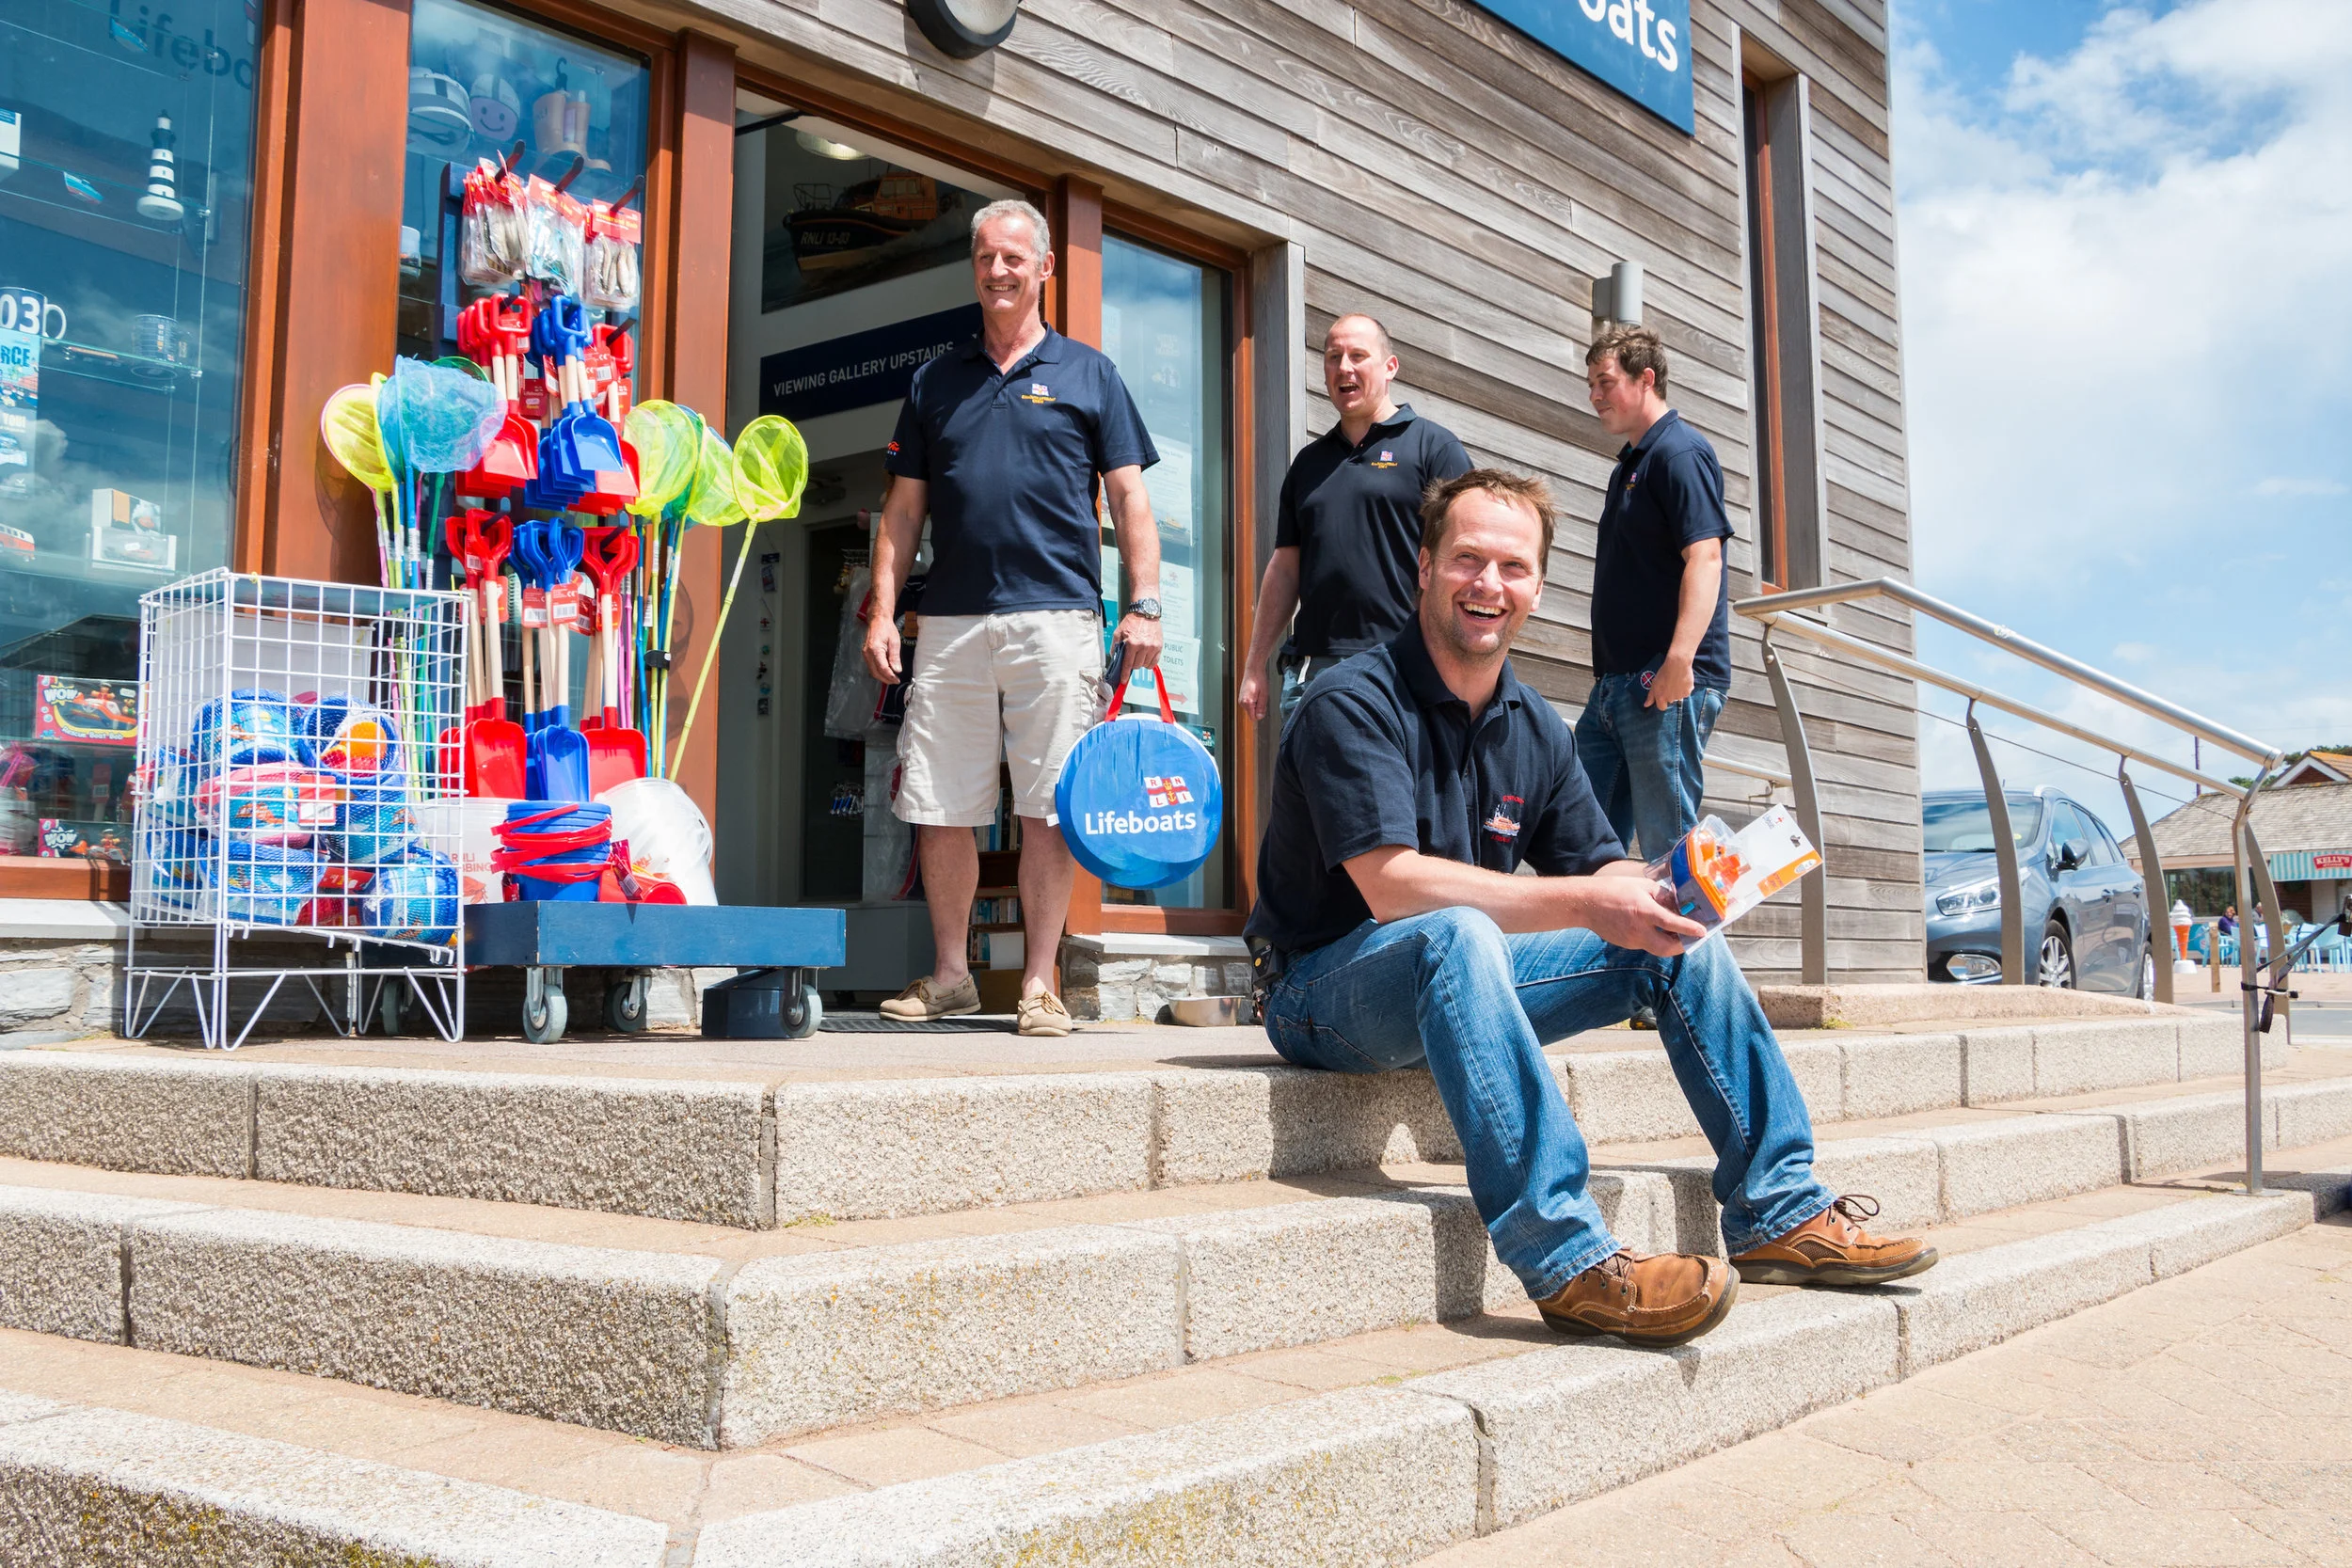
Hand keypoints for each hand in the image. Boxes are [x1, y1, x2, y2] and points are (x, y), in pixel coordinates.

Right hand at [862, 610, 902, 684]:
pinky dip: (878, 672)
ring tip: (892, 678)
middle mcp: (868, 653)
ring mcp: (865, 654)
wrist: (878, 620)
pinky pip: (871, 667)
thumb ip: (895, 657)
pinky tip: (886, 672)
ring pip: (872, 671)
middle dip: (886, 679)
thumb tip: (897, 670)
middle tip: (895, 681)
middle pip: (875, 672)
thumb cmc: (886, 628)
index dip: (890, 676)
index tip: (897, 680)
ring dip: (882, 677)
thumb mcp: (895, 642)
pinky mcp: (866, 654)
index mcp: (875, 649)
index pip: (882, 668)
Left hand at [1116, 611, 1163, 670]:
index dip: (1125, 674)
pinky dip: (1149, 662)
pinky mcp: (1159, 646)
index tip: (1123, 681)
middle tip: (1131, 658)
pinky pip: (1154, 662)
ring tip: (1139, 654)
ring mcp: (1152, 647)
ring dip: (1141, 663)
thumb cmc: (1132, 621)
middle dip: (1132, 664)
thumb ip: (1115, 646)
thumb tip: (1115, 658)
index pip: (1127, 664)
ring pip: (1145, 665)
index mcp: (1131, 643)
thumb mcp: (1119, 632)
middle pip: (1137, 666)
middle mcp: (1143, 646)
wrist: (1145, 612)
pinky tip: (1146, 656)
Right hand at [1239, 667, 1268, 720]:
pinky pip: (1249, 704)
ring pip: (1251, 709)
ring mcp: (1241, 699)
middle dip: (1258, 708)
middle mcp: (1242, 702)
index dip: (1260, 714)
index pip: (1253, 717)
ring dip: (1256, 704)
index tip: (1263, 706)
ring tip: (1258, 694)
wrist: (1253, 670)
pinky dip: (1253, 701)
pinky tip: (1255, 693)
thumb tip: (1259, 717)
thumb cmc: (1259, 679)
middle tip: (1261, 697)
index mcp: (1247, 702)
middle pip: (1252, 713)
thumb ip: (1261, 707)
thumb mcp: (1264, 694)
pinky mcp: (1242, 697)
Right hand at [1576, 874, 1706, 956]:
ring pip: (1657, 948)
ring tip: (1676, 932)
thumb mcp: (1642, 885)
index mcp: (1643, 911)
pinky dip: (1655, 939)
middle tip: (1691, 937)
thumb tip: (1679, 905)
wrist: (1586, 904)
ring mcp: (1631, 940)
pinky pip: (1646, 944)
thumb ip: (1663, 896)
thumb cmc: (1614, 889)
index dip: (1690, 928)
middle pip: (1667, 948)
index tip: (1703, 932)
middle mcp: (1638, 929)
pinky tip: (1655, 929)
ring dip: (1669, 943)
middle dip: (1682, 945)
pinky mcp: (1626, 944)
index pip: (1672, 923)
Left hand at [1645, 653, 1695, 708]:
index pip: (1661, 707)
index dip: (1662, 702)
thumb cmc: (1664, 672)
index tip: (1663, 695)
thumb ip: (1650, 696)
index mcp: (1661, 697)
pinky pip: (1686, 692)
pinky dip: (1684, 688)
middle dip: (1670, 694)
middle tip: (1669, 684)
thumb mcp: (1654, 684)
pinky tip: (1682, 680)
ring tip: (1676, 681)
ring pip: (1678, 696)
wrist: (1677, 664)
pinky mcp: (1688, 691)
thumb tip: (1646, 705)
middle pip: (1670, 700)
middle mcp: (1671, 699)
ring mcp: (1680, 696)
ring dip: (1677, 691)